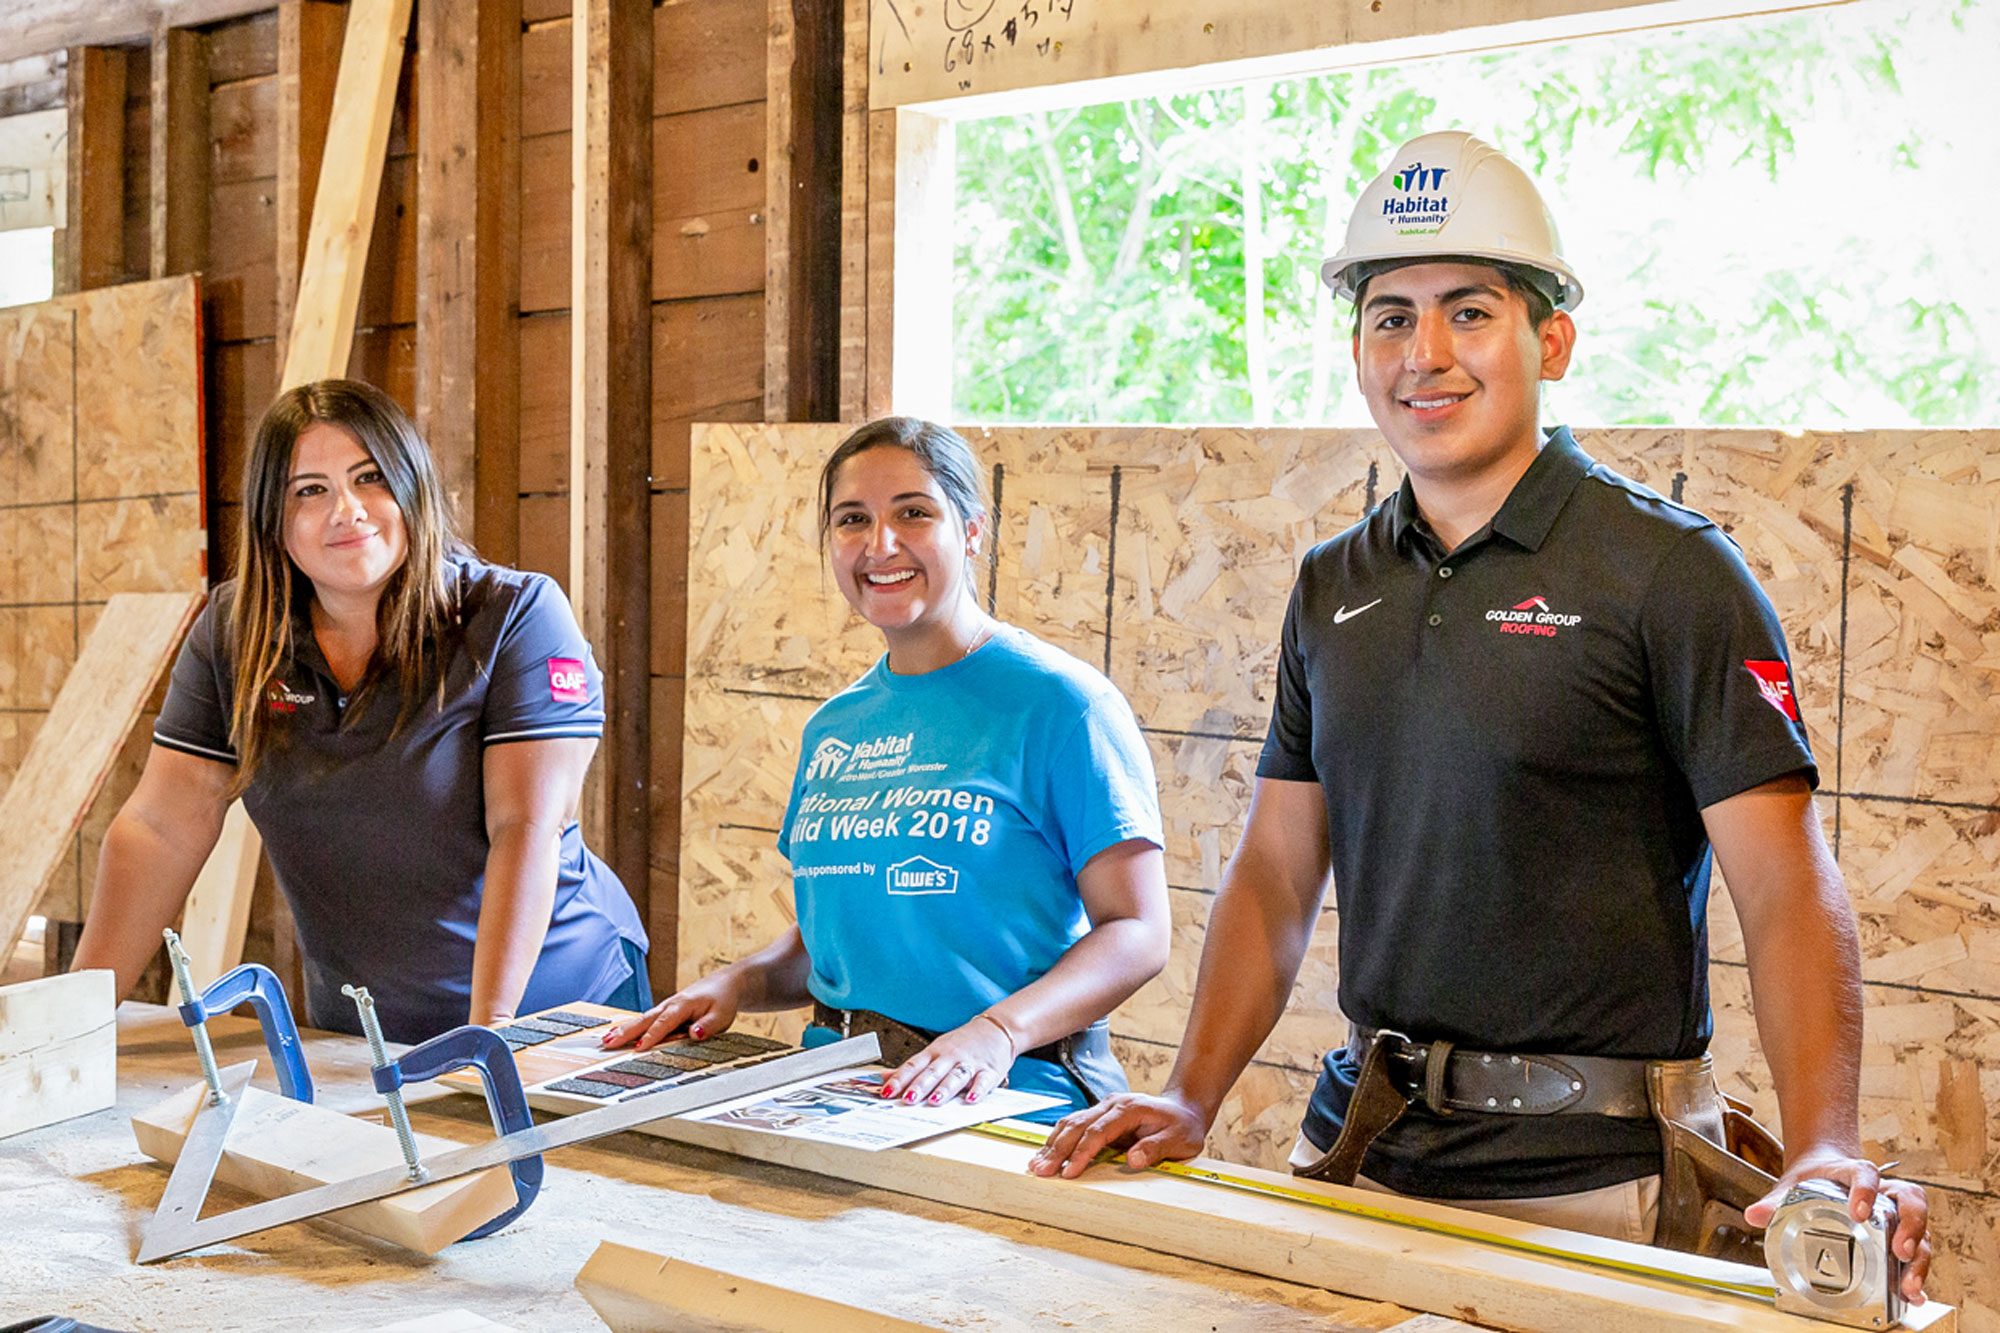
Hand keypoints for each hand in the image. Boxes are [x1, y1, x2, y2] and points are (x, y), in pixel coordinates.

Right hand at [598, 970, 744, 1050]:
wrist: (724, 984)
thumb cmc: (722, 1000)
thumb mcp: (722, 1015)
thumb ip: (708, 1026)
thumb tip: (694, 1034)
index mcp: (682, 1006)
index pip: (664, 1023)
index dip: (651, 1036)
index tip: (638, 1049)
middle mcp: (670, 1005)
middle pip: (645, 1020)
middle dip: (626, 1032)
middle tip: (607, 1043)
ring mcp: (665, 1008)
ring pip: (642, 1019)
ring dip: (624, 1029)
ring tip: (606, 1041)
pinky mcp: (665, 1012)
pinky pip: (646, 1020)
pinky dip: (631, 1027)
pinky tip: (618, 1036)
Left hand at [880, 1015, 1014, 1106]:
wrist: (997, 1029)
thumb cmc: (962, 1043)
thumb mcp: (935, 1050)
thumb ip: (912, 1067)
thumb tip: (884, 1077)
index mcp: (935, 1053)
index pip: (913, 1066)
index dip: (900, 1079)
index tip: (886, 1092)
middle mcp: (950, 1057)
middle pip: (933, 1072)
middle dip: (920, 1086)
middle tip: (908, 1099)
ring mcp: (970, 1063)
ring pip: (955, 1076)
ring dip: (945, 1088)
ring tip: (935, 1100)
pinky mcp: (990, 1070)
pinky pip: (983, 1081)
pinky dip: (978, 1090)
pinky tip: (971, 1099)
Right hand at [1028, 1091, 1208, 1177]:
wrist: (1184, 1109)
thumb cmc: (1183, 1126)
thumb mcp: (1180, 1140)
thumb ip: (1156, 1148)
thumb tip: (1133, 1160)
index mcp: (1129, 1109)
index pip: (1098, 1131)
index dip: (1082, 1152)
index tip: (1069, 1172)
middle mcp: (1112, 1104)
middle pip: (1077, 1125)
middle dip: (1057, 1149)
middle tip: (1040, 1170)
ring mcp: (1104, 1107)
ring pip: (1071, 1123)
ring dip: (1053, 1144)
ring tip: (1036, 1164)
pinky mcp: (1100, 1116)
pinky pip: (1075, 1125)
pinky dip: (1059, 1139)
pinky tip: (1048, 1153)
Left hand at [1744, 1144, 1931, 1303]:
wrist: (1825, 1171)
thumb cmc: (1813, 1179)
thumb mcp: (1793, 1185)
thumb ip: (1775, 1200)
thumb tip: (1754, 1215)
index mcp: (1856, 1172)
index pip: (1866, 1173)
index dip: (1866, 1190)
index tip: (1858, 1211)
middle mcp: (1885, 1191)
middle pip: (1910, 1201)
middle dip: (1910, 1227)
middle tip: (1900, 1251)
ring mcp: (1897, 1212)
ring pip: (1921, 1229)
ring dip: (1919, 1257)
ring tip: (1908, 1283)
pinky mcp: (1901, 1233)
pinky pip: (1918, 1250)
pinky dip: (1917, 1272)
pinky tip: (1913, 1295)